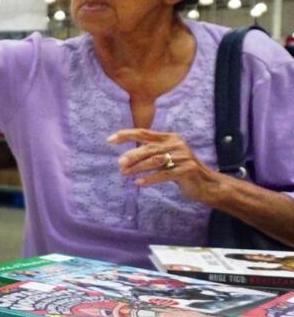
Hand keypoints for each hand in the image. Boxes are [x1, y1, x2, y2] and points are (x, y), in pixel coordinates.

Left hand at [108, 129, 226, 205]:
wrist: (206, 184)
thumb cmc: (180, 170)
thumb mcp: (165, 157)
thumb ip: (150, 153)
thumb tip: (123, 158)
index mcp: (169, 137)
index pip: (144, 133)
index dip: (126, 135)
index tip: (110, 140)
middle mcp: (176, 144)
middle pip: (149, 148)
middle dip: (132, 155)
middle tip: (119, 164)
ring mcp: (183, 157)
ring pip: (155, 161)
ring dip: (137, 168)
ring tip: (124, 174)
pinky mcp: (187, 170)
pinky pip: (165, 174)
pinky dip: (150, 178)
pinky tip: (138, 182)